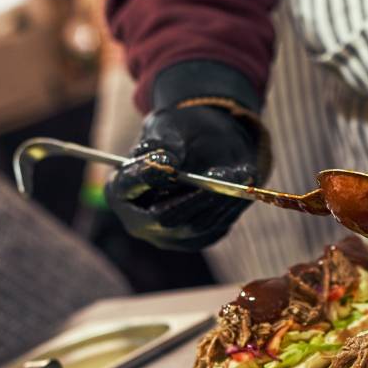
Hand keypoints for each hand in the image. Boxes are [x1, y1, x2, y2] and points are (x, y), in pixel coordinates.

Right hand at [107, 102, 262, 250]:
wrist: (200, 148)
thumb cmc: (176, 134)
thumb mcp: (168, 128)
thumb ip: (164, 144)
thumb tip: (165, 165)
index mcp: (121, 187)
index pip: (128, 186)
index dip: (146, 177)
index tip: (168, 164)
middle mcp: (139, 219)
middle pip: (165, 218)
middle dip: (197, 197)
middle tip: (222, 178)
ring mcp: (166, 236)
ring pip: (197, 227)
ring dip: (223, 200)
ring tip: (243, 174)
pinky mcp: (193, 240)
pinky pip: (215, 229)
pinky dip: (233, 207)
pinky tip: (246, 184)